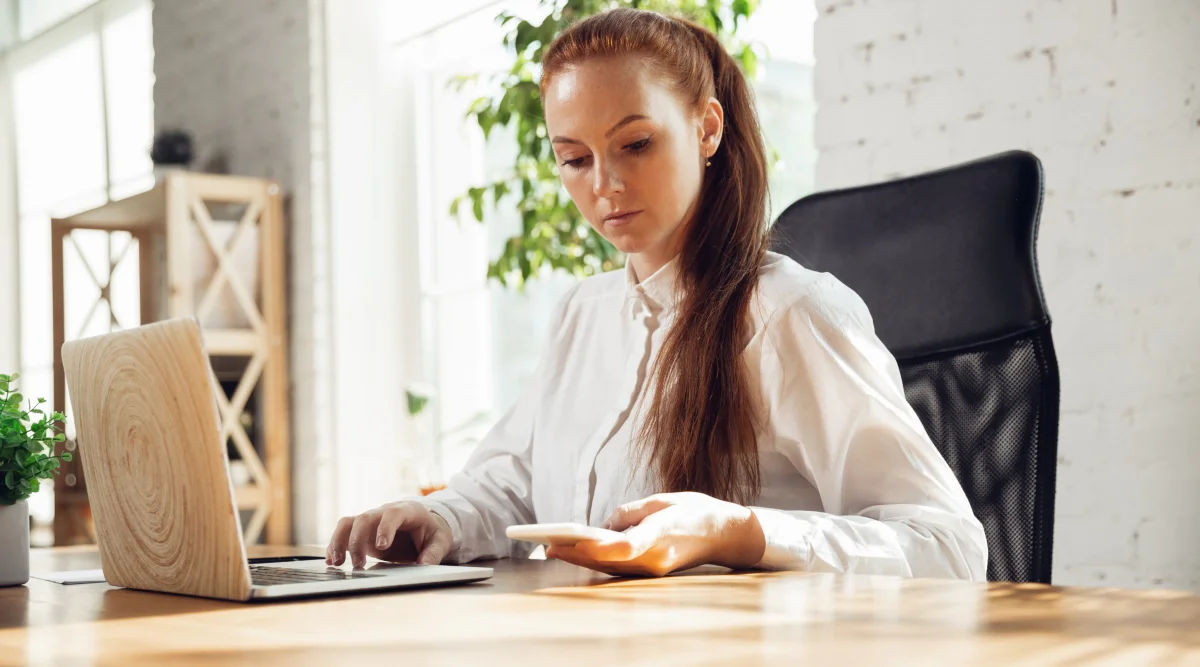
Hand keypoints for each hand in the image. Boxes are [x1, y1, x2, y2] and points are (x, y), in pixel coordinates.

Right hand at [325, 501, 452, 567]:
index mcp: (407, 510)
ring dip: (339, 541)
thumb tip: (423, 565)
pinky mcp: (362, 532)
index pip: (392, 514)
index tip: (381, 547)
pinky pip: (344, 532)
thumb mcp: (440, 541)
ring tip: (336, 563)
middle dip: (357, 540)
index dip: (385, 528)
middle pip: (365, 518)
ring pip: (348, 523)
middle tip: (358, 564)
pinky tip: (331, 562)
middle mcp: (385, 512)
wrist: (424, 525)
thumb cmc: (432, 531)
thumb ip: (433, 553)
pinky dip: (335, 545)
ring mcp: (371, 522)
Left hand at [546, 492, 765, 576]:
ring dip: (583, 560)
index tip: (574, 542)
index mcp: (662, 533)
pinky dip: (599, 561)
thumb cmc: (695, 510)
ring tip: (555, 549)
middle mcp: (657, 558)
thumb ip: (631, 511)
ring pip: (612, 567)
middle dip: (577, 554)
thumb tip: (603, 524)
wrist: (725, 534)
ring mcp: (655, 569)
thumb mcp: (663, 499)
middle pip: (610, 560)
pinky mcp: (653, 572)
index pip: (627, 546)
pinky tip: (579, 553)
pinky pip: (621, 567)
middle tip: (547, 547)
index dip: (599, 547)